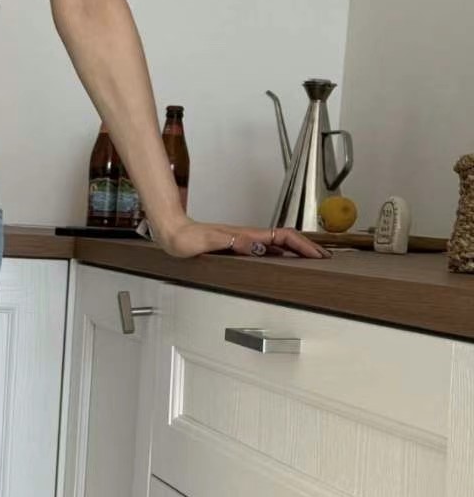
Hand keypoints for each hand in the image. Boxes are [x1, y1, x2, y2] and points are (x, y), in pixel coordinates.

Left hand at [159, 218, 331, 260]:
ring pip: (278, 244)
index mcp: (246, 235)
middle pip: (286, 239)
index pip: (283, 237)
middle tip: (324, 259)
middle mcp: (248, 237)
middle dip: (307, 248)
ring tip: (312, 261)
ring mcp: (244, 241)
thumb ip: (231, 241)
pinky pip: (267, 249)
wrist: (173, 234)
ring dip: (297, 251)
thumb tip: (256, 246)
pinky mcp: (238, 246)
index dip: (302, 245)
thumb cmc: (186, 239)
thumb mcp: (208, 241)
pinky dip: (282, 254)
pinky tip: (284, 262)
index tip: (317, 255)